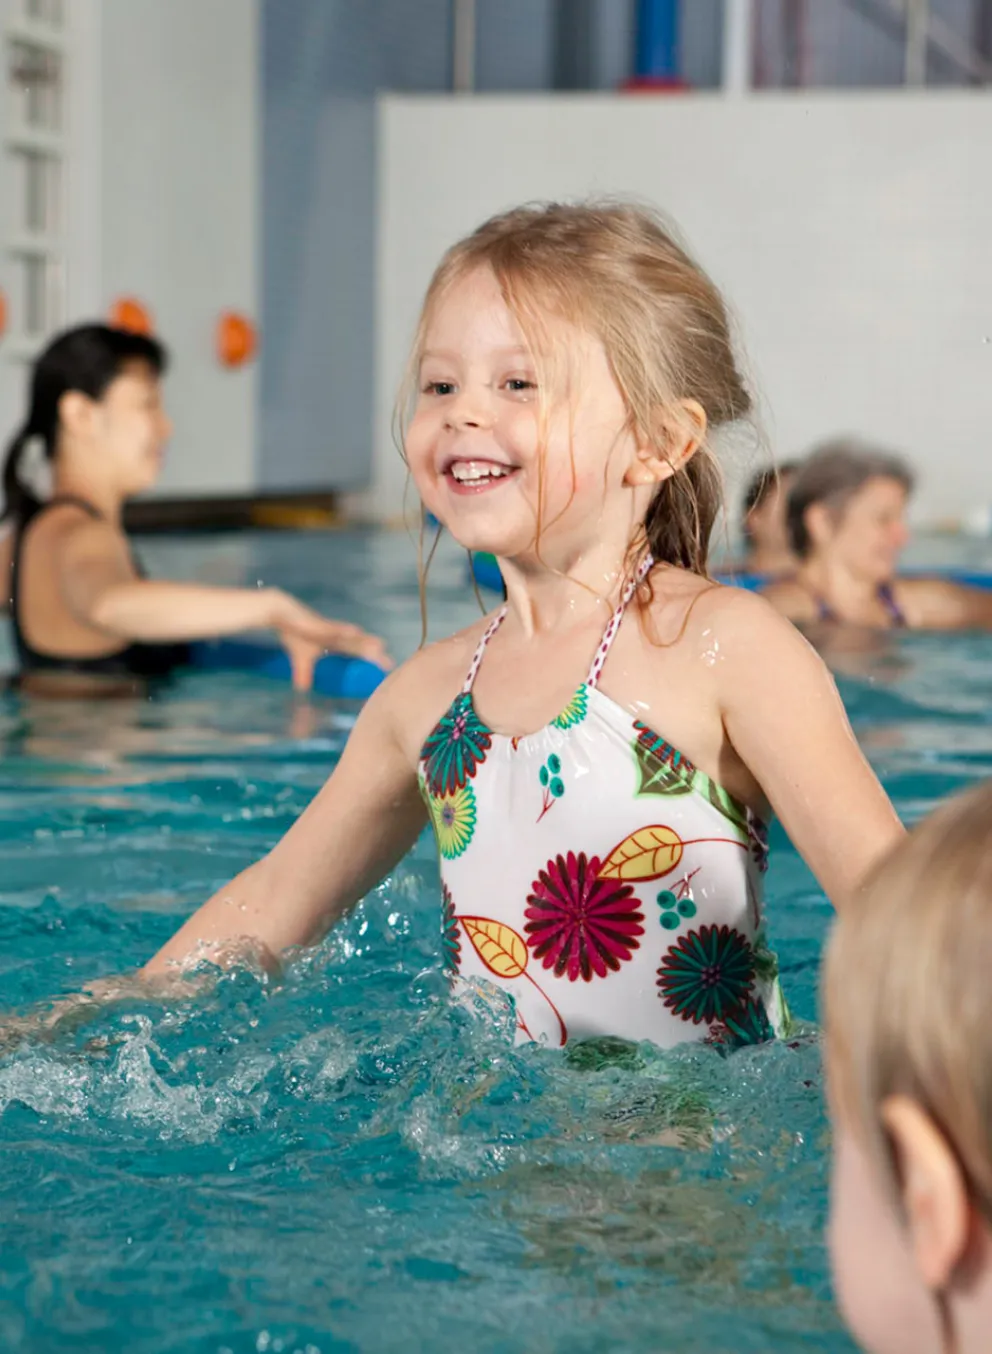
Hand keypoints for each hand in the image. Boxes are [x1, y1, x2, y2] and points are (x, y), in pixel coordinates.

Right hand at [269, 592, 392, 692]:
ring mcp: (330, 629)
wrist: (281, 615)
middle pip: (359, 646)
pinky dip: (344, 630)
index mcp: (336, 643)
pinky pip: (333, 627)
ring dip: (364, 642)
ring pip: (350, 637)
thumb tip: (302, 691)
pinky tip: (354, 632)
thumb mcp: (301, 659)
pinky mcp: (320, 623)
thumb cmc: (295, 633)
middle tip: (389, 664)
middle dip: (374, 655)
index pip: (357, 653)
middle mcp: (337, 635)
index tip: (384, 670)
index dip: (371, 660)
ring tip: (380, 647)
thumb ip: (303, 674)